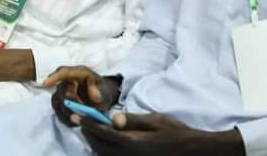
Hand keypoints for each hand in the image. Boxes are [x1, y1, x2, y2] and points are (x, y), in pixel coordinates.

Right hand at [43, 66, 120, 126]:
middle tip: (82, 110)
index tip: (45, 84)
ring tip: (79, 117)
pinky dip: (66, 118)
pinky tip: (75, 121)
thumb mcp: (106, 92)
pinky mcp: (60, 102)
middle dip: (70, 103)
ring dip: (67, 112)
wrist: (101, 97)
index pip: (63, 72)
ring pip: (57, 102)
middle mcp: (68, 80)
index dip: (54, 77)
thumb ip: (101, 93)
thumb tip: (95, 96)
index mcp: (79, 73)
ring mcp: (62, 91)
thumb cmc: (102, 91)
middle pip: (61, 91)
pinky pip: (58, 111)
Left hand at [81, 113, 244, 155]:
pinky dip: (105, 150)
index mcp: (134, 143)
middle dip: (88, 134)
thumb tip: (112, 118)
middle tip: (82, 121)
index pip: (103, 133)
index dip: (87, 124)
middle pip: (99, 148)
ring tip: (92, 129)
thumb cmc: (175, 131)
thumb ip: (132, 120)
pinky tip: (108, 140)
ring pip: (104, 155)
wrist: (191, 150)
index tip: (74, 115)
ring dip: (95, 143)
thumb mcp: (155, 120)